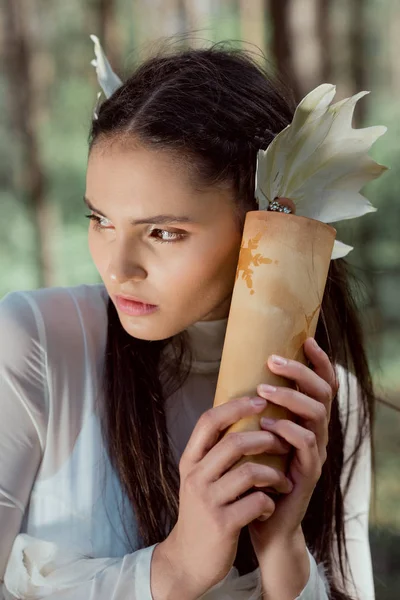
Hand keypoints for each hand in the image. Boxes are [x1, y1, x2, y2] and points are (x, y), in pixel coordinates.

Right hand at [157, 395, 292, 598]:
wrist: (188, 559)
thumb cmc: (201, 512)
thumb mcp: (198, 479)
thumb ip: (213, 454)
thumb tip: (240, 418)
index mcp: (190, 460)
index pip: (209, 421)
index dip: (236, 406)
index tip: (259, 400)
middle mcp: (196, 476)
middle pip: (234, 442)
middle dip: (265, 439)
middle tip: (283, 443)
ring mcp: (208, 501)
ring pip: (250, 472)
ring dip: (274, 475)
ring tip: (282, 481)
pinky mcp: (223, 524)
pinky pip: (257, 502)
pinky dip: (269, 502)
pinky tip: (268, 507)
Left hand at [248, 337, 337, 563]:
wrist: (261, 519)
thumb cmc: (256, 472)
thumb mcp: (257, 435)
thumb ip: (258, 409)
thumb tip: (238, 374)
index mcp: (307, 420)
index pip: (322, 385)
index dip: (319, 362)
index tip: (306, 340)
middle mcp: (317, 432)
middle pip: (323, 393)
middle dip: (301, 372)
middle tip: (274, 361)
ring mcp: (315, 452)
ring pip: (317, 414)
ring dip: (291, 397)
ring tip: (264, 389)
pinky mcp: (308, 473)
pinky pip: (307, 444)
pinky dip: (288, 430)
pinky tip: (268, 423)